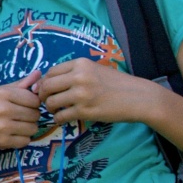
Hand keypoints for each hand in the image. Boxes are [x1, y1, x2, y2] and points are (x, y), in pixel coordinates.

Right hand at [0, 73, 42, 148]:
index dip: (33, 103)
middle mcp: (3, 109)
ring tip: (18, 125)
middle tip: (21, 116)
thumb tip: (39, 73)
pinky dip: (22, 138)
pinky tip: (14, 134)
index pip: (34, 99)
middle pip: (35, 114)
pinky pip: (25, 141)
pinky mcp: (2, 141)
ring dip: (29, 128)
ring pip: (33, 128)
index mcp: (2, 94)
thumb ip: (20, 84)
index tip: (26, 105)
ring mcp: (3, 127)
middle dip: (32, 116)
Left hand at [37, 57, 156, 125]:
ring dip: (51, 108)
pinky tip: (64, 118)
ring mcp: (81, 95)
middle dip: (43, 95)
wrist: (139, 98)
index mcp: (81, 64)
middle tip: (47, 101)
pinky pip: (61, 116)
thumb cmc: (118, 84)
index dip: (45, 82)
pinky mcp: (85, 111)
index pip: (51, 72)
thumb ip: (75, 73)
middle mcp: (79, 77)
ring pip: (51, 102)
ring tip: (57, 110)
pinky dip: (59, 118)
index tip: (47, 89)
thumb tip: (50, 81)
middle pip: (47, 86)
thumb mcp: (96, 70)